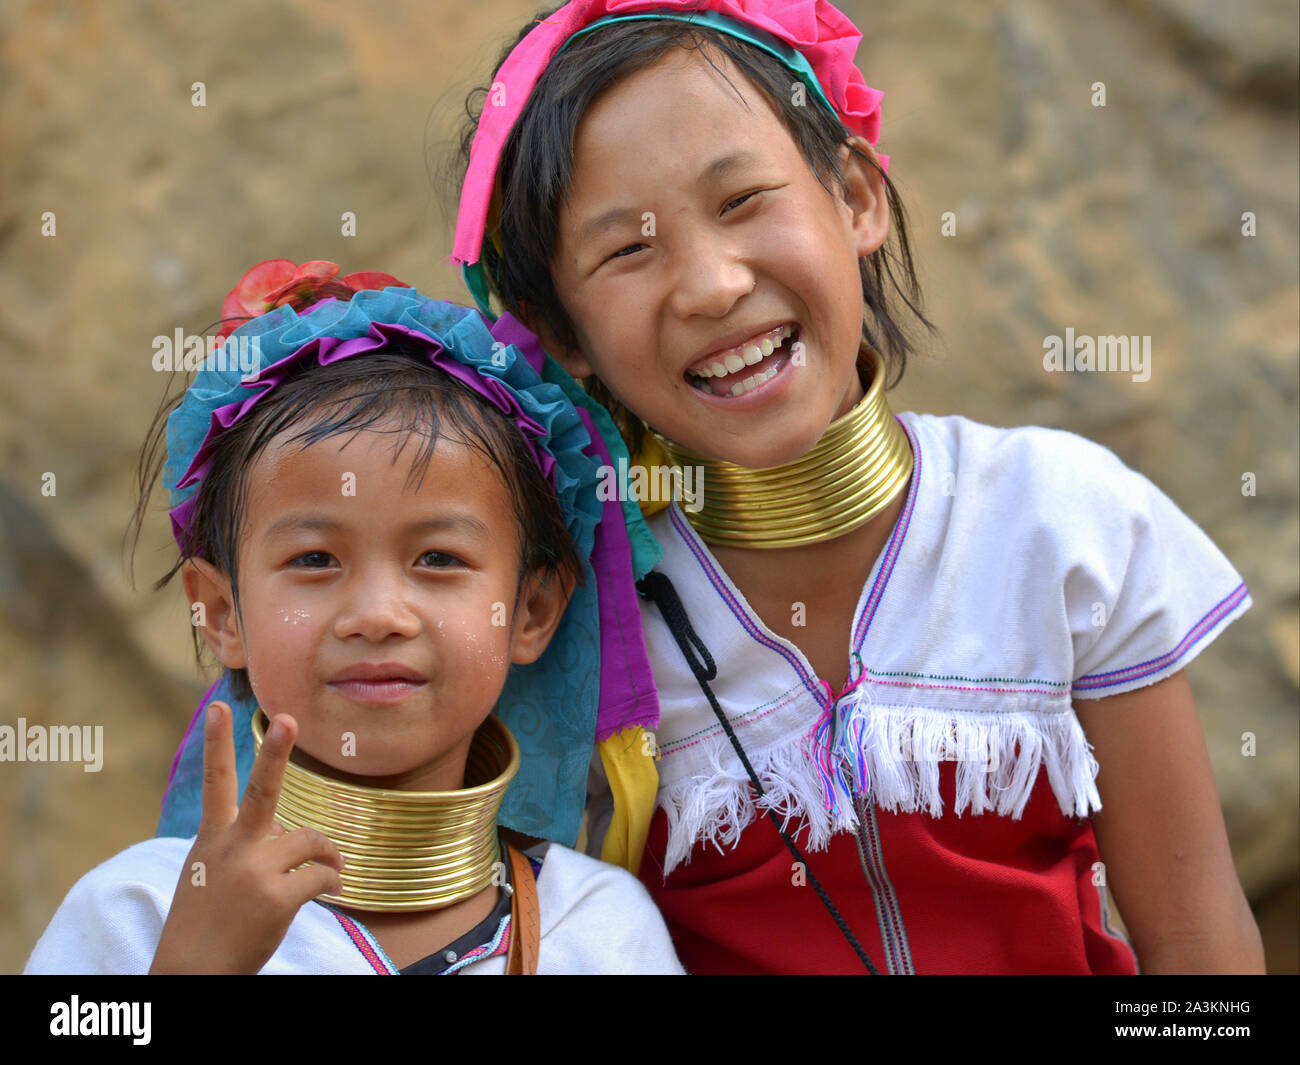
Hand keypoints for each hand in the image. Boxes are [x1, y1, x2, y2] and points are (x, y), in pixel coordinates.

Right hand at [150, 701, 344, 973]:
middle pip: (261, 791)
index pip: (215, 783)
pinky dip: (332, 882)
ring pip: (311, 840)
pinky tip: (333, 891)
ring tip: (333, 868)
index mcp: (211, 838)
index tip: (218, 707)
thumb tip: (286, 831)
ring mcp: (254, 871)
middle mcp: (232, 848)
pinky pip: (322, 876)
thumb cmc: (205, 924)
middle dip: (275, 752)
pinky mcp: (277, 897)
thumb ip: (242, 845)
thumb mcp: (208, 875)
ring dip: (329, 853)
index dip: (216, 743)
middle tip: (289, 719)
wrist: (192, 974)